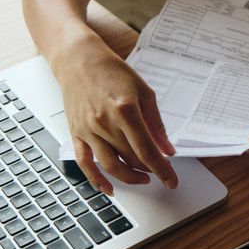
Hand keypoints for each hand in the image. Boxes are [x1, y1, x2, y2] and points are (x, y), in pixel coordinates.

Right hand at [52, 42, 176, 194]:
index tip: (172, 181)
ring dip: (129, 177)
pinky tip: (109, 189)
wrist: (78, 59)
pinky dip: (96, 180)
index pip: (147, 150)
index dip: (162, 170)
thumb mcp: (144, 91)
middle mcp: (105, 122)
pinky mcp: (76, 133)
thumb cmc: (111, 71)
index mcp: (126, 110)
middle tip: (159, 172)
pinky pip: (85, 163)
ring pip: (111, 165)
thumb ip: (156, 123)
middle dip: (149, 170)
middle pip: (131, 159)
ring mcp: (88, 130)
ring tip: (142, 178)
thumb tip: (167, 149)